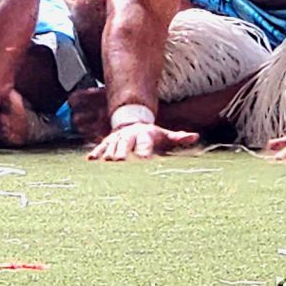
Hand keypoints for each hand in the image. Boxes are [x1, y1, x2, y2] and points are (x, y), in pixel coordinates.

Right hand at [84, 122, 200, 161]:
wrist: (131, 123)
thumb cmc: (151, 134)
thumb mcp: (164, 135)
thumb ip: (178, 138)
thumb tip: (195, 137)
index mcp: (144, 135)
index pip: (144, 144)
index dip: (144, 151)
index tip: (145, 160)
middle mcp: (129, 136)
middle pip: (125, 145)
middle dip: (122, 152)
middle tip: (120, 161)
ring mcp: (116, 139)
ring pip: (110, 147)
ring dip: (108, 155)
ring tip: (106, 162)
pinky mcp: (106, 143)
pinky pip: (99, 148)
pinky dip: (95, 154)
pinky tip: (90, 161)